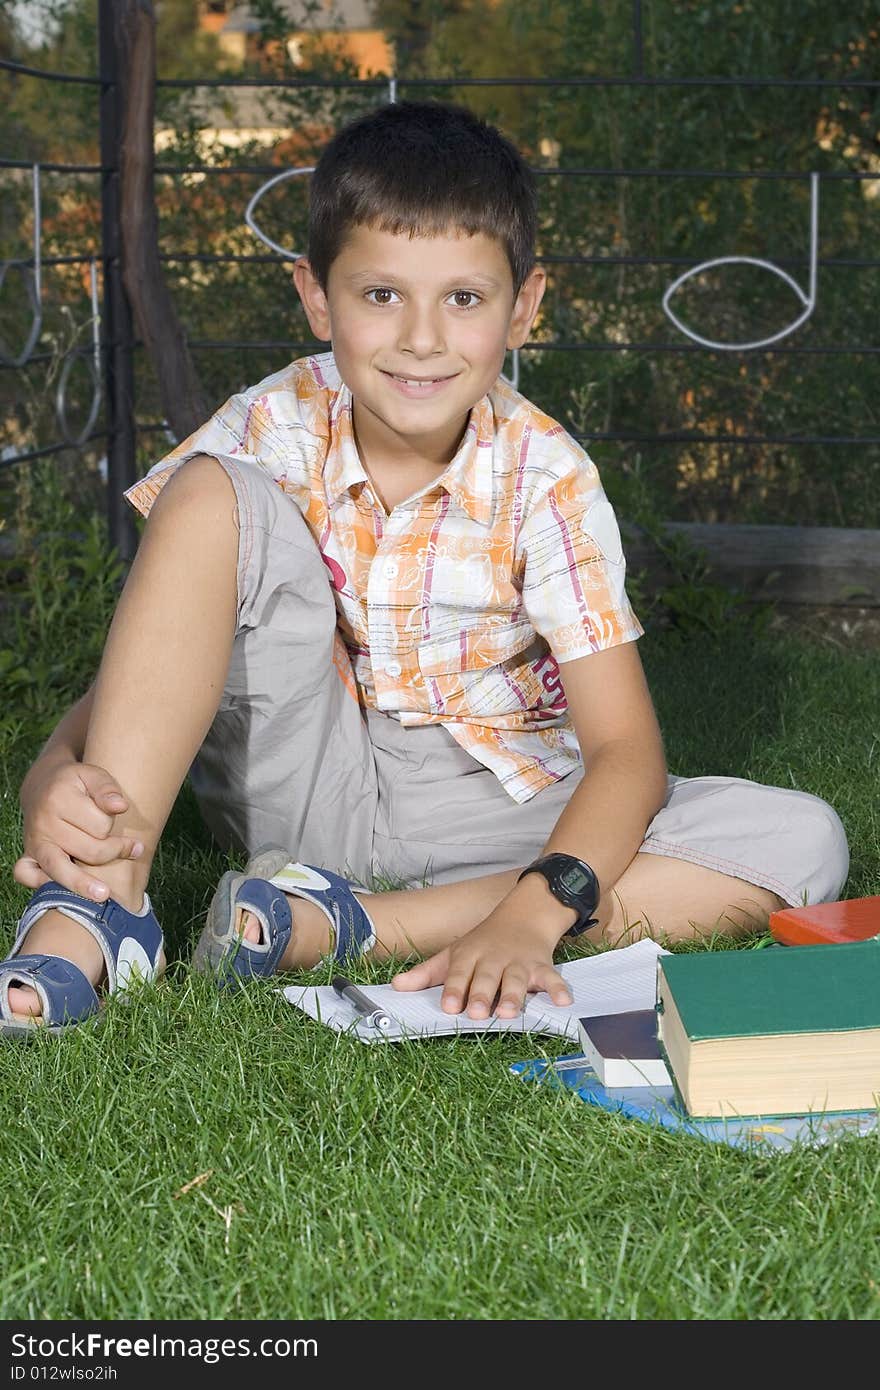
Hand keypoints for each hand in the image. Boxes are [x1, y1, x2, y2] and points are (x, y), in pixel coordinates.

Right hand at [14, 758, 143, 900]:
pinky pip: (26, 875)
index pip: (100, 826)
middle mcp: (44, 823)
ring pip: (60, 869)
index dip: (112, 825)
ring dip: (83, 883)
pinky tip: (59, 890)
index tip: (118, 822)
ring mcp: (34, 841)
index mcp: (60, 799)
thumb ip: (107, 789)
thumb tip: (120, 807)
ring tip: (104, 895)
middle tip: (132, 849)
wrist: (44, 786)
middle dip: (113, 851)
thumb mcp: (93, 775)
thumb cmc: (76, 783)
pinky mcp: (27, 854)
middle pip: (88, 851)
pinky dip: (40, 884)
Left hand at [391, 913, 571, 1020]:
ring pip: (516, 979)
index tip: (449, 1006)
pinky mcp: (541, 966)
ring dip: (513, 995)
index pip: (459, 972)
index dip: (454, 989)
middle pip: (487, 977)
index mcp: (470, 955)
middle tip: (476, 1013)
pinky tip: (562, 1001)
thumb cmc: (483, 942)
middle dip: (481, 994)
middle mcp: (494, 958)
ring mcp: (519, 962)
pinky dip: (558, 989)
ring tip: (508, 1012)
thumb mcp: (454, 953)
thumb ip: (427, 973)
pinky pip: (552, 978)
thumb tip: (396, 986)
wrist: (524, 915)